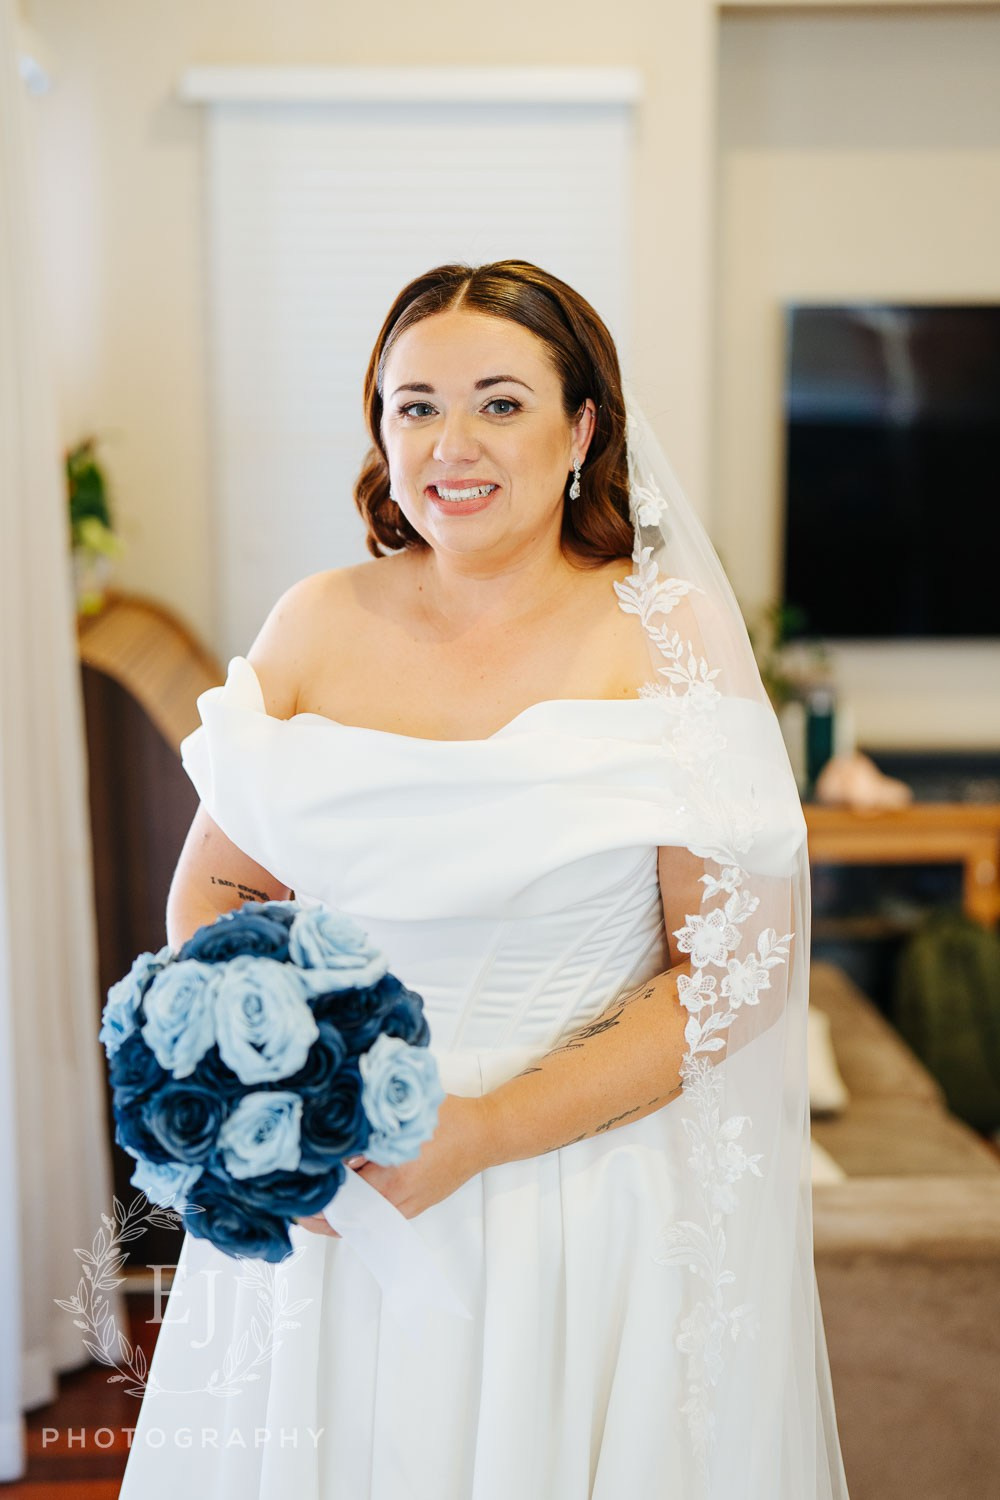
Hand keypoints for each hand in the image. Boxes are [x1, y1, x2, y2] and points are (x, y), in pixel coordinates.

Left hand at [293, 1093, 490, 1239]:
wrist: (483, 1136)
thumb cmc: (449, 1119)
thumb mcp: (403, 1111)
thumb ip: (368, 1119)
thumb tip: (326, 1128)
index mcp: (394, 1176)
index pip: (341, 1197)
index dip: (312, 1197)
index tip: (289, 1191)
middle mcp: (398, 1199)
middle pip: (344, 1217)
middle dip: (315, 1209)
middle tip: (289, 1196)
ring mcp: (405, 1208)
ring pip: (357, 1222)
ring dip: (331, 1213)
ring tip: (306, 1197)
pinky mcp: (410, 1209)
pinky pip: (372, 1218)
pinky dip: (352, 1211)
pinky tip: (337, 1196)